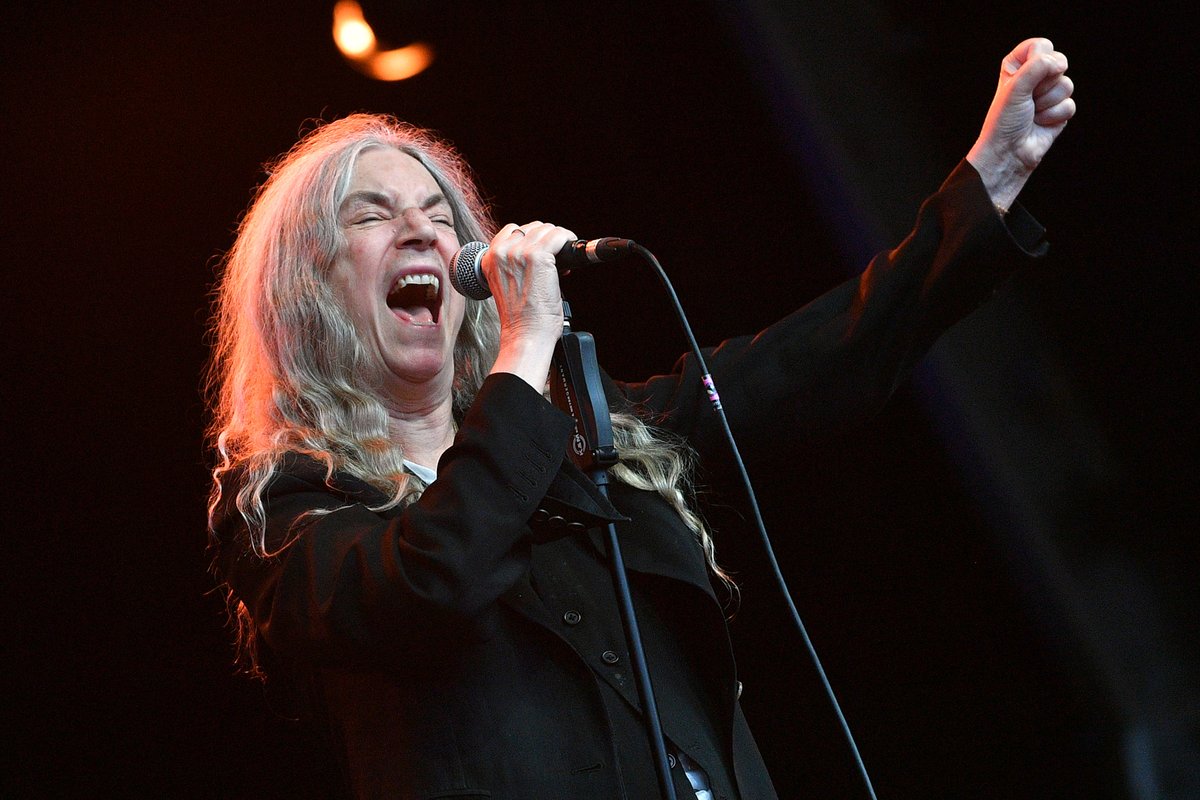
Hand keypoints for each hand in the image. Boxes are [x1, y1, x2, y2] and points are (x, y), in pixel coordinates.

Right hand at [483, 222, 573, 389]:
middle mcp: (501, 252)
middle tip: (556, 260)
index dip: (532, 239)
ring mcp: (519, 253)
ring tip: (564, 260)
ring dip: (559, 241)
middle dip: (547, 241)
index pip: (513, 230)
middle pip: (532, 227)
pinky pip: (558, 236)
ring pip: (547, 229)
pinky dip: (567, 241)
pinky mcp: (538, 257)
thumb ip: (514, 265)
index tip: (543, 252)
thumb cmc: (521, 318)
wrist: (525, 336)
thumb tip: (543, 250)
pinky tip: (570, 253)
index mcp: (488, 258)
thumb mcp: (507, 285)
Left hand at [967, 38, 1075, 212]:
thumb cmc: (1004, 121)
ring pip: (1067, 84)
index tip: (1025, 78)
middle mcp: (1034, 77)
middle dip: (1044, 84)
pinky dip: (1054, 116)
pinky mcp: (1060, 110)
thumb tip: (1061, 63)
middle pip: (1059, 62)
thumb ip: (1037, 66)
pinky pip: (1070, 104)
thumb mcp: (1015, 87)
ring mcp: (1049, 93)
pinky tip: (1041, 124)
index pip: (1041, 45)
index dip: (1038, 59)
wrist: (1008, 152)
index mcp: (1018, 65)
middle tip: (1028, 100)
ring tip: (1032, 113)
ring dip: (1047, 103)